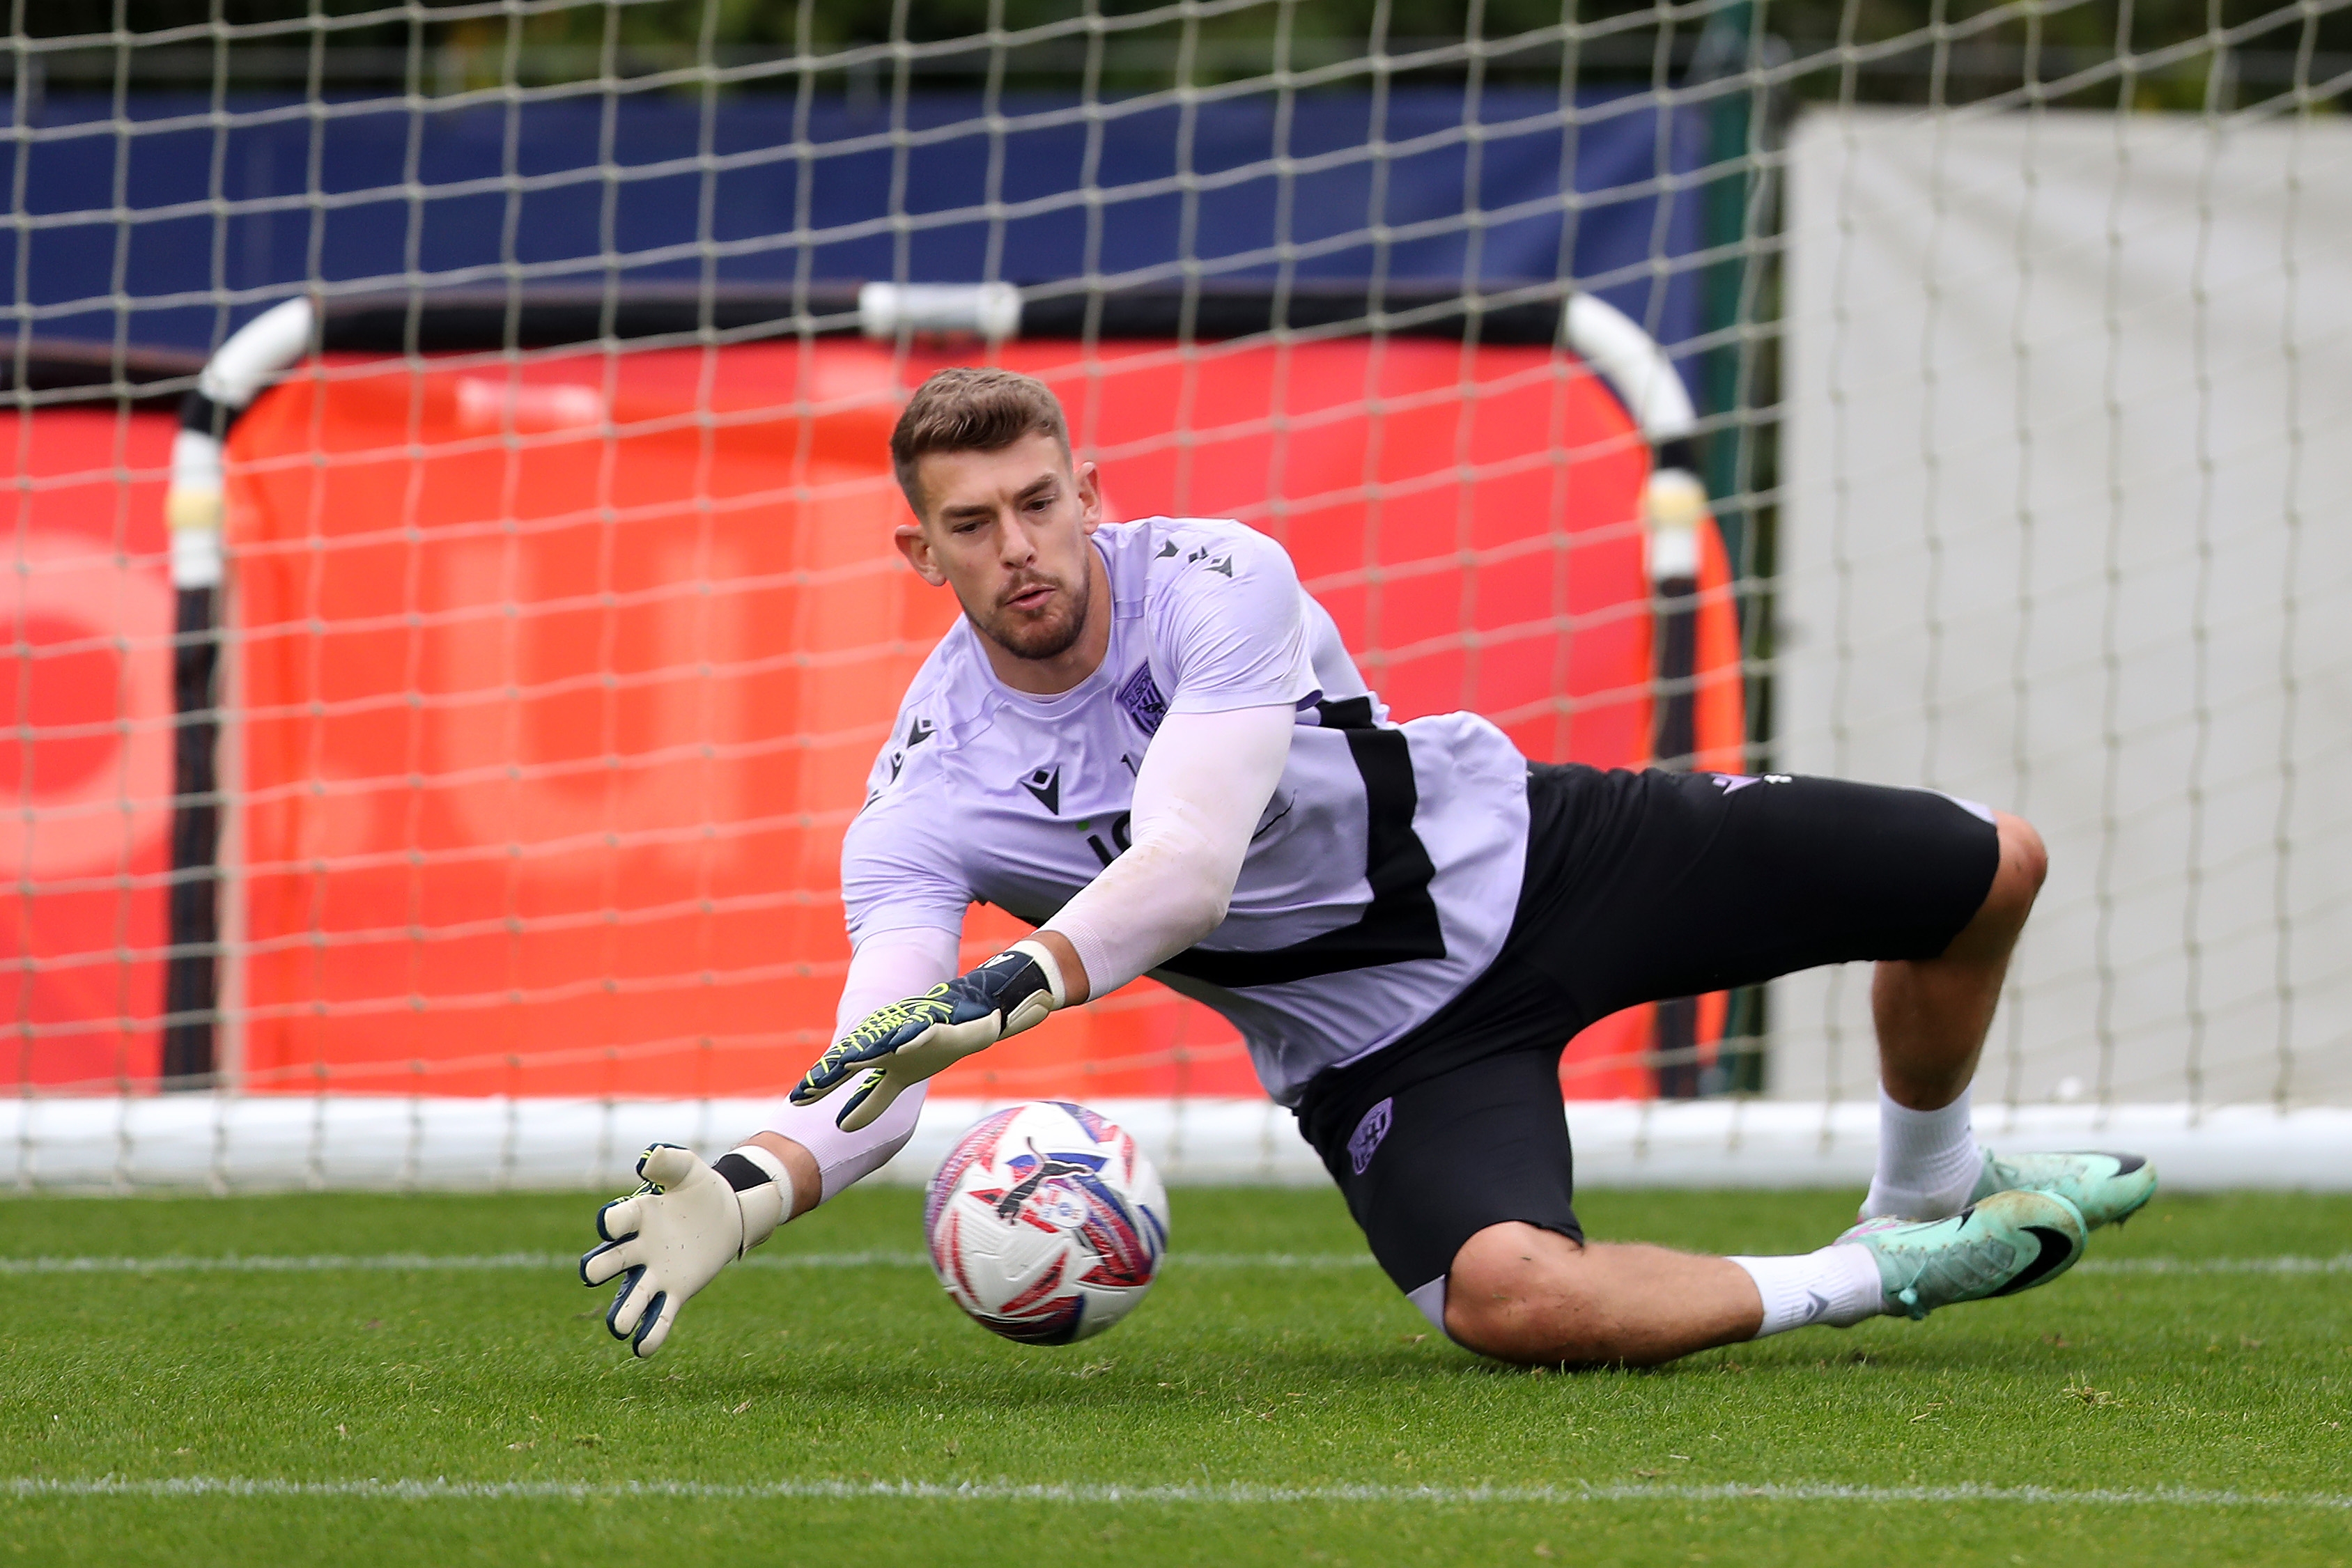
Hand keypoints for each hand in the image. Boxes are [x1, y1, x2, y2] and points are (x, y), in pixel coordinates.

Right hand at [579, 1144, 764, 1357]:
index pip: (618, 1220)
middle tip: (592, 1273)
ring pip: (633, 1297)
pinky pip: (661, 1315)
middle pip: (613, 1261)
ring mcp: (656, 1272)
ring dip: (624, 1313)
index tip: (610, 1225)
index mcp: (638, 1215)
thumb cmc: (699, 1188)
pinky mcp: (676, 1290)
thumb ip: (669, 1161)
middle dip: (601, 1267)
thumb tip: (645, 1161)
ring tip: (617, 1327)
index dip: (612, 1222)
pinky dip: (652, 1333)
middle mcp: (639, 1248)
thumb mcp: (689, 1168)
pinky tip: (643, 1350)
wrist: (727, 1214)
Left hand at [791, 942, 1061, 1132]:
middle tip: (808, 1088)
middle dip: (832, 1072)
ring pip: (883, 1042)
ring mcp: (909, 1031)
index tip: (796, 1101)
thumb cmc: (929, 1045)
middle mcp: (888, 1041)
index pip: (846, 1072)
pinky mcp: (935, 1025)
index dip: (822, 1085)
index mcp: (879, 1055)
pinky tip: (900, 1045)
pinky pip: (922, 1032)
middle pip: (856, 1057)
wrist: (972, 1017)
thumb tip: (842, 1127)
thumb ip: (871, 1100)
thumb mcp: (898, 1079)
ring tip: (843, 1063)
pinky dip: (911, 1038)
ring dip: (864, 1052)